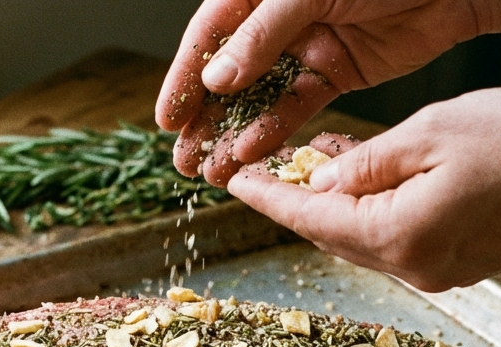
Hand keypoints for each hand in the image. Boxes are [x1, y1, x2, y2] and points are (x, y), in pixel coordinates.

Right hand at [156, 0, 490, 184]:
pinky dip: (273, 132)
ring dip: (234, 134)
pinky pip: (295, 106)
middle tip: (182, 161)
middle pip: (229, 74)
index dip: (185, 78)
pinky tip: (251, 156)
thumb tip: (217, 76)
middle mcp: (276, 19)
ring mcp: (305, 46)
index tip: (167, 119)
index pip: (209, 36)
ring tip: (211, 172)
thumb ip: (263, 34)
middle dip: (205, 119)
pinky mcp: (334, 71)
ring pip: (259, 97)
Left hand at [228, 89, 500, 291]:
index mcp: (400, 237)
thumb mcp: (433, 131)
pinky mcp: (459, 266)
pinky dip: (371, 210)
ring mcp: (438, 273)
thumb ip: (368, 161)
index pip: (311, 220)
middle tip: (265, 165)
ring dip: (335, 204)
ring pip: (363, 238)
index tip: (235, 179)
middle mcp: (414, 268)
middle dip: (295, 201)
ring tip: (312, 161)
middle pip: (332, 236)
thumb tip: (321, 184)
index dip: (268, 197)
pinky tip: (365, 176)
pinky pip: (396, 239)